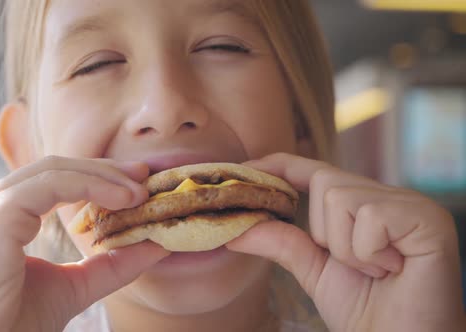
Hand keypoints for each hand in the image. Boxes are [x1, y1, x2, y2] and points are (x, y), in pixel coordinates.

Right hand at [0, 156, 169, 331]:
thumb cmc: (14, 327)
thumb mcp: (74, 287)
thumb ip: (111, 265)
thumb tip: (156, 244)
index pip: (49, 181)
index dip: (95, 175)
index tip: (134, 182)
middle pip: (52, 168)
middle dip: (103, 169)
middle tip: (143, 176)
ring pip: (52, 171)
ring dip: (102, 177)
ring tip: (139, 192)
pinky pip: (48, 186)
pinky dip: (89, 186)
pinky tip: (121, 199)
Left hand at [227, 153, 464, 331]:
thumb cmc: (365, 310)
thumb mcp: (314, 269)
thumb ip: (281, 242)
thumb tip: (236, 229)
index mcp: (363, 205)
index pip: (315, 171)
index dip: (279, 165)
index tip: (245, 167)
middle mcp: (388, 197)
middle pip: (325, 181)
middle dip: (323, 233)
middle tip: (354, 267)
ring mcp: (410, 204)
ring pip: (341, 198)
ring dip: (346, 248)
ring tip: (376, 271)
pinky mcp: (428, 218)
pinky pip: (370, 216)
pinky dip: (368, 252)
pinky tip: (393, 270)